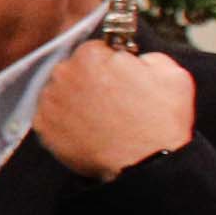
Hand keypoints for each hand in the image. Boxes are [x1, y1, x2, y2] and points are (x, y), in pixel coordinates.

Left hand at [36, 42, 197, 182]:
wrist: (146, 164)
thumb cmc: (160, 121)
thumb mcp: (172, 73)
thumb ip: (147, 55)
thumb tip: (134, 57)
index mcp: (91, 56)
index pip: (95, 50)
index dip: (110, 65)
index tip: (119, 79)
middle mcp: (63, 74)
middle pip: (74, 70)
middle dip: (90, 81)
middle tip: (111, 102)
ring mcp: (50, 102)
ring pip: (61, 93)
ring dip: (76, 101)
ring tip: (100, 119)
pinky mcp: (43, 128)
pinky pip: (51, 118)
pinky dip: (65, 123)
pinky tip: (86, 131)